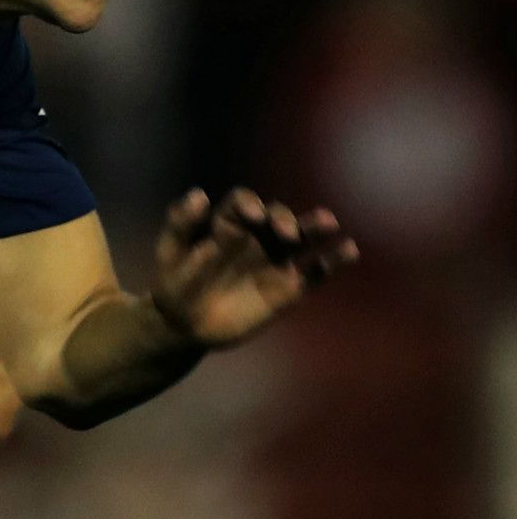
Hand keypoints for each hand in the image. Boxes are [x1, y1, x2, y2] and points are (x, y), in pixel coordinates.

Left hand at [151, 187, 358, 347]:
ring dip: (315, 228)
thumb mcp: (170, 252)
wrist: (184, 324)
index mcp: (226, 224)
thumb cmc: (173, 283)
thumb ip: (181, 223)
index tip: (252, 215)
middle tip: (286, 232)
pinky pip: (314, 272)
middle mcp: (254, 237)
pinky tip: (348, 250)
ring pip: (301, 239)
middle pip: (277, 217)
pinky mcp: (287, 289)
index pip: (243, 203)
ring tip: (328, 222)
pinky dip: (331, 261)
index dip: (249, 204)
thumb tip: (199, 193)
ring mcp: (273, 262)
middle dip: (284, 219)